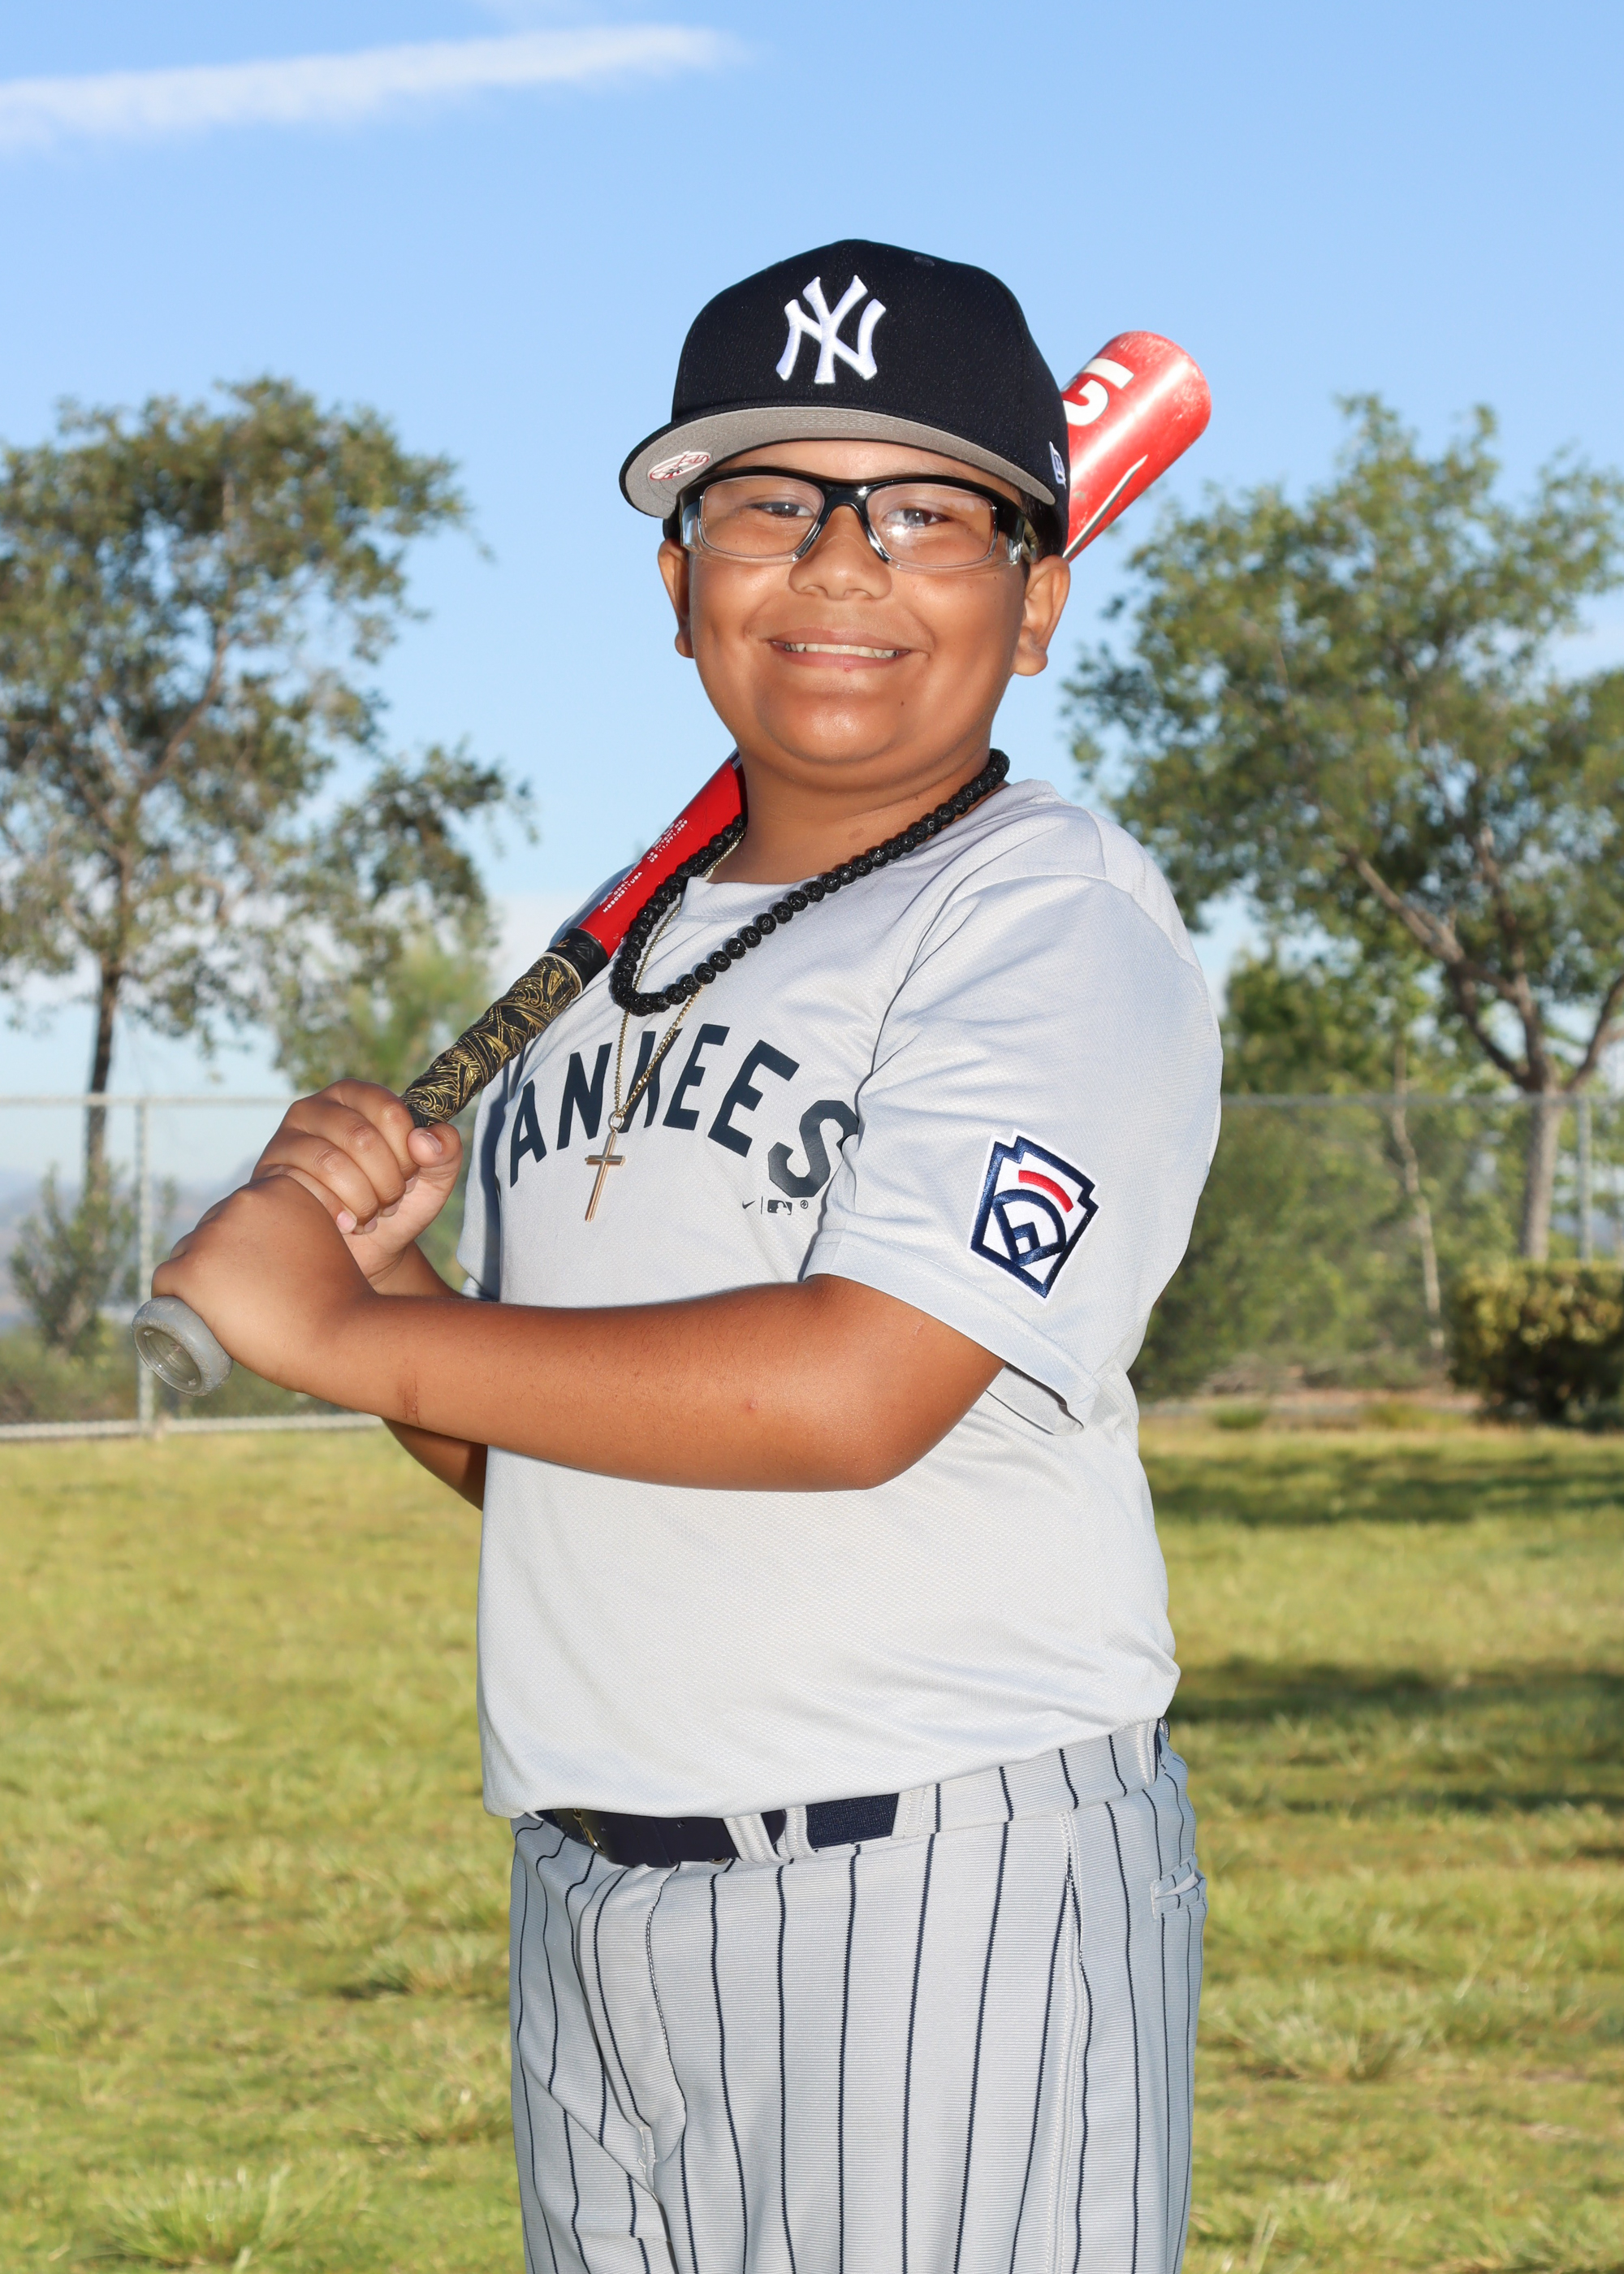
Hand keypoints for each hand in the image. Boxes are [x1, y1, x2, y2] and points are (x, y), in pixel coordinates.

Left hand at [153, 1175, 373, 1393]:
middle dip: (219, 1261)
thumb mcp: (326, 1239)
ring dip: (198, 1280)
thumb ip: (301, 1226)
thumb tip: (275, 1241)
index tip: (257, 1274)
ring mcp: (214, 1234)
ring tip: (225, 1312)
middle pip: (210, 1230)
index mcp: (279, 1186)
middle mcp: (243, 1200)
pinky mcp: (192, 1269)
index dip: (243, 1245)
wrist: (340, 1335)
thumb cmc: (339, 1298)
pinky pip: (164, 1282)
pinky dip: (173, 1299)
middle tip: (245, 1299)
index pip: (238, 1213)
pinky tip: (190, 1315)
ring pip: (186, 1255)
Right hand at [249, 1081, 462, 1287]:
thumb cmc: (395, 1206)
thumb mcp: (433, 1180)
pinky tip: (344, 1224)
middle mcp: (316, 1108)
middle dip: (386, 1182)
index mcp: (357, 1096)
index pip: (390, 1113)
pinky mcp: (269, 1173)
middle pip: (362, 1138)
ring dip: (362, 1200)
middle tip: (390, 1202)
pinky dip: (335, 1214)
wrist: (361, 1251)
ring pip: (331, 1164)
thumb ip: (445, 1152)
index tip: (409, 1176)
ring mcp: (286, 1138)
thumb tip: (424, 1139)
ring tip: (369, 1215)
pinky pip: (305, 1189)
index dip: (408, 1153)